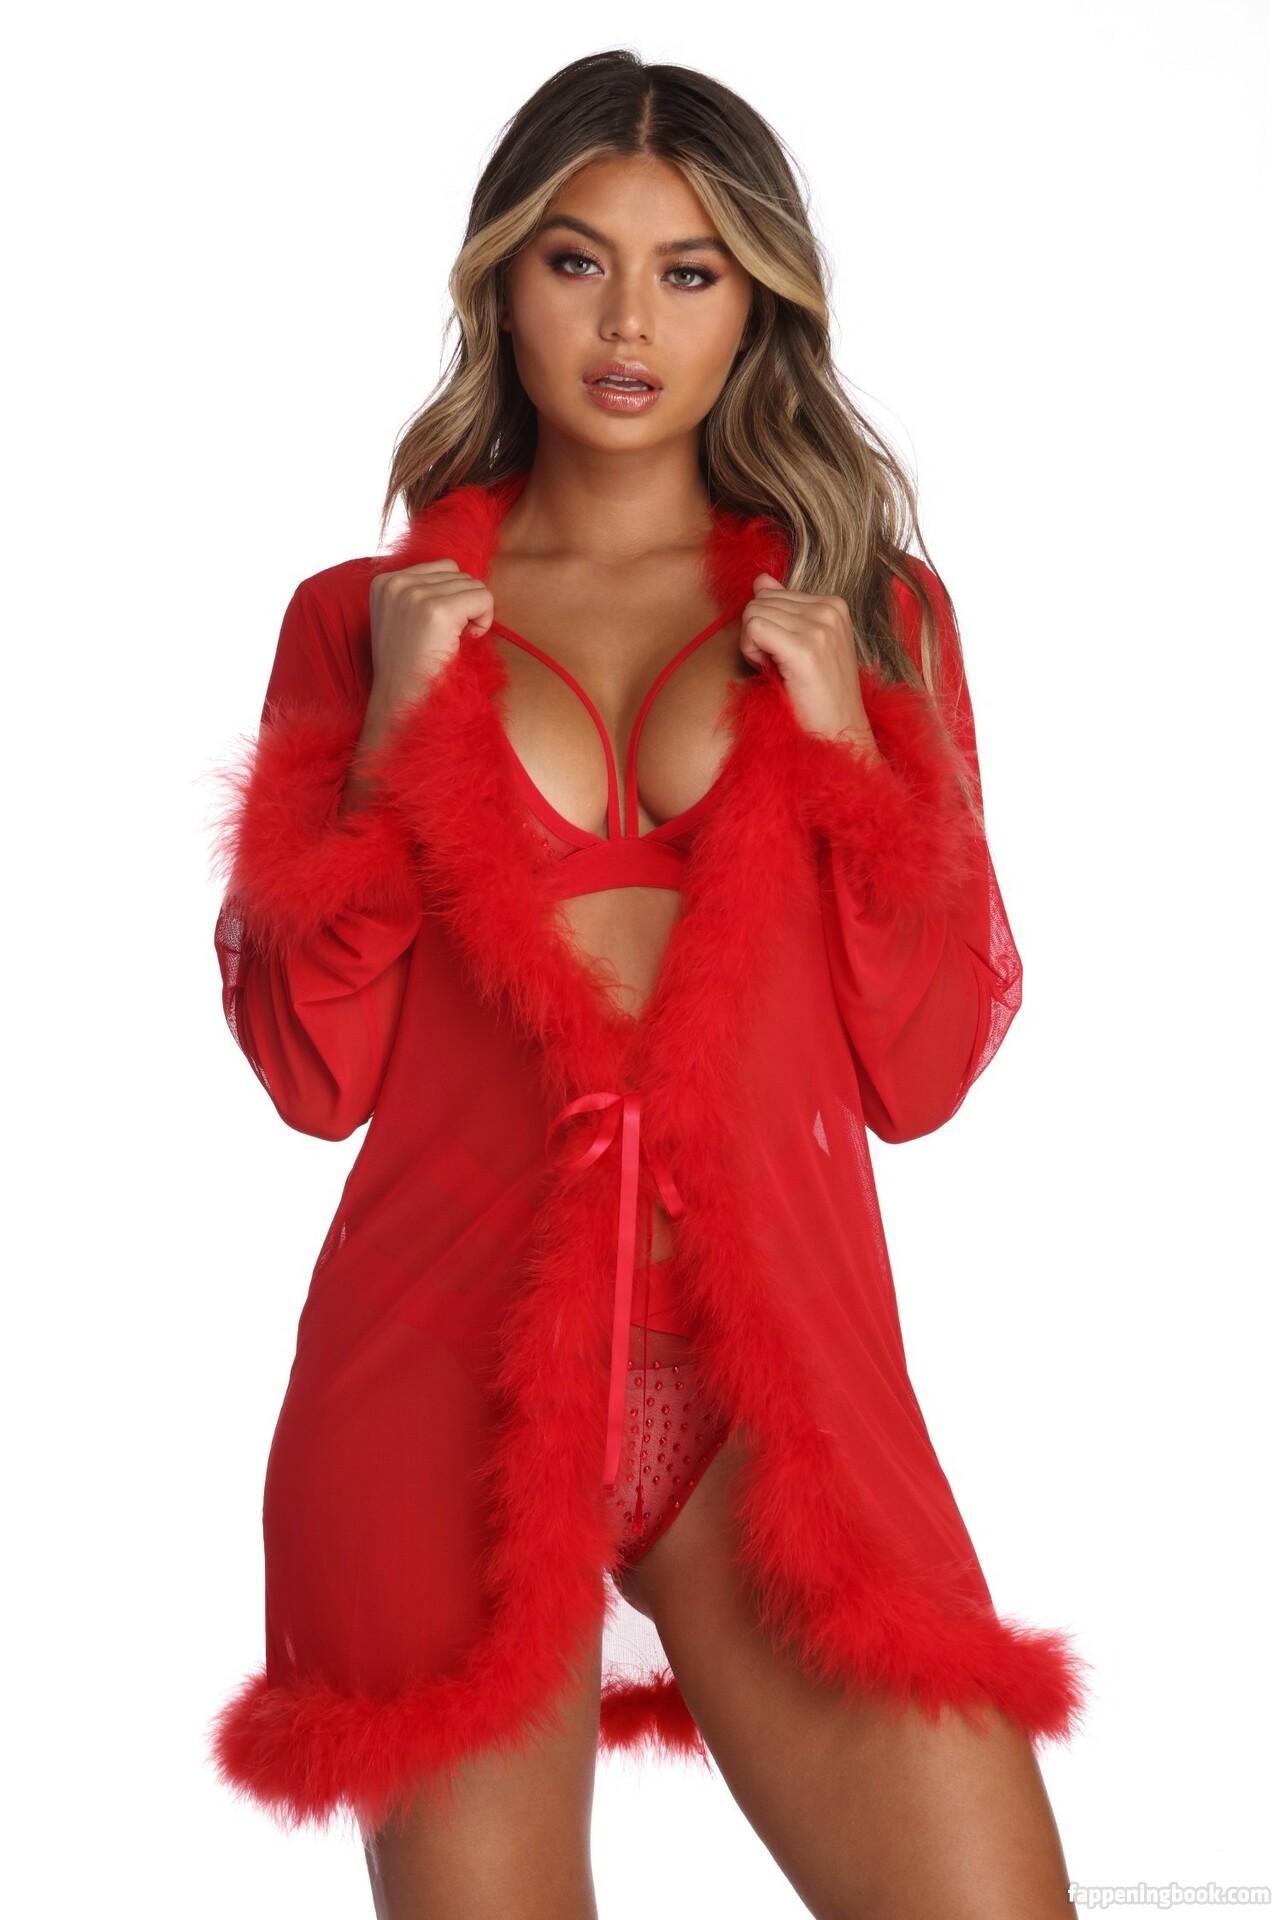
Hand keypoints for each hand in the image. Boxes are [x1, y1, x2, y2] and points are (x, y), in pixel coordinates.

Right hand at [367, 559, 493, 714]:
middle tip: (450, 637)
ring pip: (473, 584)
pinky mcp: (437, 610)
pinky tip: (467, 640)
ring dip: (474, 612)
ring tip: (455, 640)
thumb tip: (465, 577)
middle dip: (464, 604)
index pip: (443, 567)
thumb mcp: (403, 618)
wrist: (401, 701)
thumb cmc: (409, 667)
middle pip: (459, 573)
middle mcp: (397, 582)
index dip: (452, 597)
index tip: (439, 628)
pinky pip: (483, 597)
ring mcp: (415, 595)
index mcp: (384, 582)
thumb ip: (424, 592)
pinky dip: (485, 619)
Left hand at [740, 574, 882, 758]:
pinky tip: (771, 671)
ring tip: (779, 670)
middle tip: (779, 665)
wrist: (840, 734)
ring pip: (752, 613)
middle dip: (757, 634)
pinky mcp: (806, 649)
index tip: (784, 654)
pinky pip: (753, 629)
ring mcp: (820, 628)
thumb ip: (783, 608)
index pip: (771, 594)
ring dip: (753, 645)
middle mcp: (830, 610)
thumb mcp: (804, 643)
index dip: (767, 627)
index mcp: (833, 604)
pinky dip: (751, 652)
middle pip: (759, 601)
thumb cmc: (819, 696)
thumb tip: (761, 579)